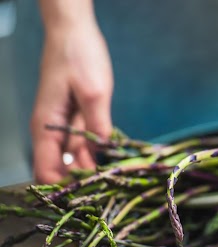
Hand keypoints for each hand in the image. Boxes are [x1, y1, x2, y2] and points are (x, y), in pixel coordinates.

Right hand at [31, 21, 112, 183]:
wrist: (74, 32)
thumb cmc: (78, 56)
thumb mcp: (93, 91)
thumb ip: (97, 124)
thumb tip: (101, 154)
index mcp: (46, 127)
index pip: (46, 171)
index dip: (65, 188)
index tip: (92, 193)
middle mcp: (53, 131)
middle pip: (63, 169)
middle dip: (84, 181)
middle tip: (112, 188)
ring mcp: (66, 125)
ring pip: (78, 158)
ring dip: (94, 168)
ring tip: (120, 177)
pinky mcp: (79, 118)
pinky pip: (87, 142)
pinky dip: (99, 151)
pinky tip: (117, 158)